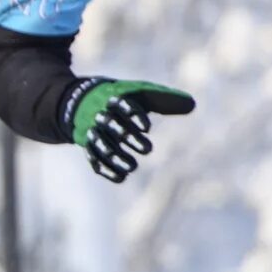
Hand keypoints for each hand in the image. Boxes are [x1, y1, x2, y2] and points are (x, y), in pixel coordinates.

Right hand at [67, 78, 194, 185]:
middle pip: (112, 126)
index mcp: (114, 97)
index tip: (147, 128)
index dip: (134, 116)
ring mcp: (92, 130)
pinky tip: (121, 178)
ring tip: (133, 167)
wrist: (79, 101)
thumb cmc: (121, 98)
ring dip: (116, 157)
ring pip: (101, 145)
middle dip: (128, 138)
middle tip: (148, 150)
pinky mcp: (87, 145)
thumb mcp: (140, 94)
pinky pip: (93, 158)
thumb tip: (192, 104)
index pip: (123, 105)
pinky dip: (106, 169)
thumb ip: (164, 99)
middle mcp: (100, 114)